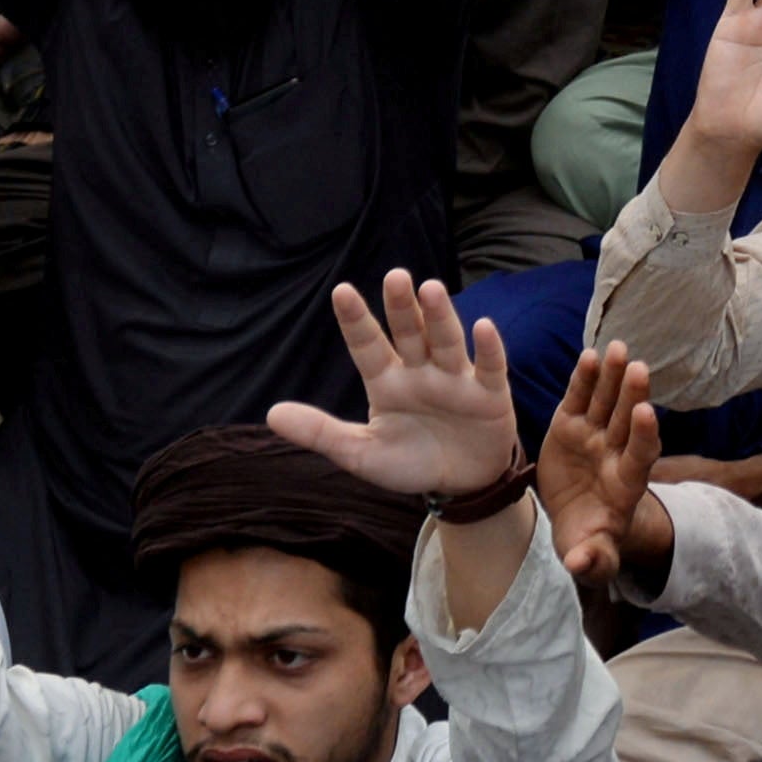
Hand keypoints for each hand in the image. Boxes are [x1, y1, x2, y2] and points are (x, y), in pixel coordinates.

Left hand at [261, 270, 528, 508]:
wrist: (460, 485)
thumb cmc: (409, 462)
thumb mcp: (360, 454)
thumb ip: (320, 432)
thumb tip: (271, 413)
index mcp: (388, 382)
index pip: (368, 346)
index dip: (356, 320)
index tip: (341, 291)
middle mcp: (421, 372)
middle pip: (410, 333)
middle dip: (402, 306)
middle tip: (395, 276)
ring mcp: (456, 380)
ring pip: (446, 341)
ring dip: (440, 316)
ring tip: (430, 289)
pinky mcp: (489, 395)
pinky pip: (490, 368)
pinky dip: (489, 348)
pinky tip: (483, 327)